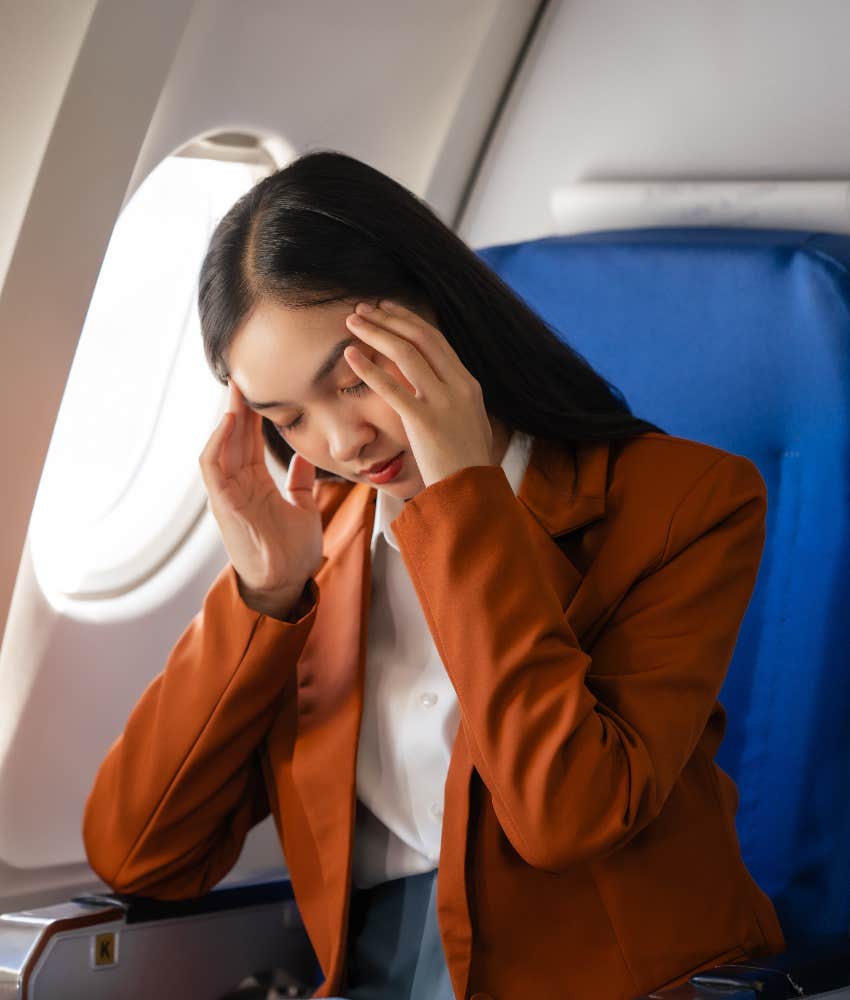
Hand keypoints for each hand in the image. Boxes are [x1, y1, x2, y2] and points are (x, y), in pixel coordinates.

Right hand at [199, 381, 323, 616]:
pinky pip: (213, 468)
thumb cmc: (293, 552)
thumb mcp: (303, 508)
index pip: (250, 440)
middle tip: (244, 375)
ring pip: (221, 446)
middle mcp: (238, 485)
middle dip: (238, 406)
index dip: (253, 413)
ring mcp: (228, 494)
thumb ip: (300, 483)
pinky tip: (229, 421)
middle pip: (234, 437)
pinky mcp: (224, 505)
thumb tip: (304, 459)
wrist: (287, 584)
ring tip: (236, 390)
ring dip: (226, 418)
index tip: (260, 387)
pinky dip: (218, 443)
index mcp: (255, 484)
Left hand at [343, 300, 494, 486]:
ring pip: (406, 354)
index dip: (408, 320)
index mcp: (467, 383)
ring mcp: (442, 403)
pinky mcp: (424, 422)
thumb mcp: (467, 421)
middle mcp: (457, 386)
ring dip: (376, 332)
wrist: (471, 491)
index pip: (436, 340)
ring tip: (352, 321)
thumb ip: (452, 399)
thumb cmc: (464, 463)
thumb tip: (435, 386)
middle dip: (389, 317)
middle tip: (363, 307)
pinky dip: (368, 368)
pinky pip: (391, 388)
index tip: (387, 308)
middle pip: (421, 338)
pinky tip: (349, 355)